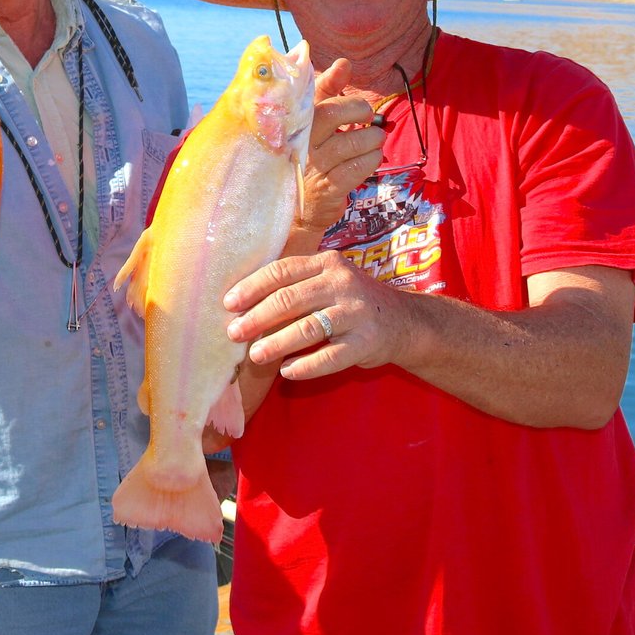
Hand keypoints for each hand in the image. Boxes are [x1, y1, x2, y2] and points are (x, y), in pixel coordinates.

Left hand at [223, 250, 411, 381]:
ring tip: (255, 355)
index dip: (252, 287)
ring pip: (308, 328)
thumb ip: (296, 285)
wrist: (406, 321)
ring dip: (276, 343)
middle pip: (290, 299)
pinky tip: (287, 371)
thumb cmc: (351, 301)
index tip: (229, 304)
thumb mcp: (328, 281)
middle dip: (257, 317)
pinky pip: (331, 357)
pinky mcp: (368, 342)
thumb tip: (244, 305)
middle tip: (234, 333)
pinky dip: (306, 366)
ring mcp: (357, 312)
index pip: (281, 271)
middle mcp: (342, 283)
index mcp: (327, 263)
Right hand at [292, 59, 383, 242]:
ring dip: (372, 139)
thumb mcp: (310, 122)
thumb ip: (325, 91)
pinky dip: (372, 160)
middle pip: (335, 113)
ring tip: (372, 140)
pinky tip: (369, 159)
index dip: (335, 86)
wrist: (295, 208)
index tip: (354, 99)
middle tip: (367, 117)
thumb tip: (343, 63)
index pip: (316, 96)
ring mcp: (313, 166)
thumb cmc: (306, 156)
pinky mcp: (328, 188)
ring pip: (354, 141)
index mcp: (294, 123)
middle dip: (360, 111)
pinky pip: (360, 167)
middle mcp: (300, 142)